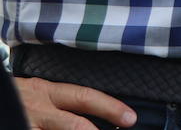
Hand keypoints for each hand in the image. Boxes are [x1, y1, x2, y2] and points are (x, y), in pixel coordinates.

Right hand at [16, 75, 135, 128]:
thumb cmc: (11, 98)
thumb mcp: (34, 94)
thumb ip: (60, 103)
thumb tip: (93, 114)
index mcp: (46, 92)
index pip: (84, 97)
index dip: (110, 107)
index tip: (131, 118)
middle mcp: (36, 109)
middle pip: (73, 124)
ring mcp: (24, 124)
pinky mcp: (14, 129)